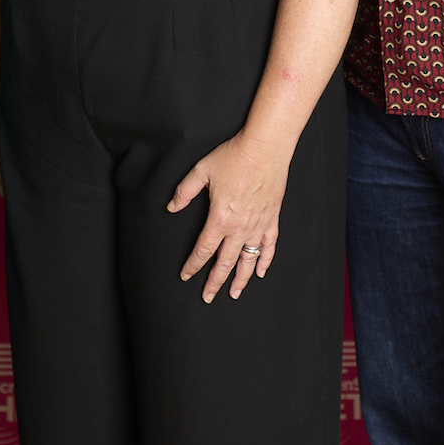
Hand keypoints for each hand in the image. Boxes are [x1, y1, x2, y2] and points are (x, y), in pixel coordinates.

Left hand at [168, 133, 287, 301]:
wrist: (265, 148)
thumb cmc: (234, 157)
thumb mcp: (201, 171)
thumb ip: (184, 191)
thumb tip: (171, 207)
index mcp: (220, 218)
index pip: (203, 249)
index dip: (193, 265)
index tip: (186, 275)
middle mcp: (240, 227)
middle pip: (225, 262)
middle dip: (215, 281)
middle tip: (208, 296)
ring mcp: (258, 225)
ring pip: (248, 260)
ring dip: (241, 279)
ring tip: (234, 293)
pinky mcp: (272, 219)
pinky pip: (268, 246)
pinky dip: (264, 261)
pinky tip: (260, 272)